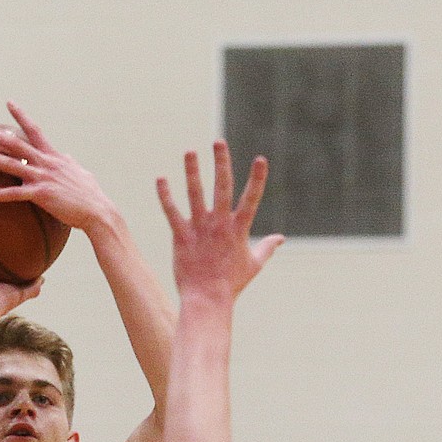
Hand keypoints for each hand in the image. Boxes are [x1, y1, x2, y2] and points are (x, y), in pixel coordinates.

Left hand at [0, 102, 112, 233]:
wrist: (98, 211)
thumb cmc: (91, 196)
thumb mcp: (80, 172)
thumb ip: (68, 162)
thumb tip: (64, 155)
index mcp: (53, 156)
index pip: (34, 130)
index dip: (20, 115)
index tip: (8, 102)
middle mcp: (45, 162)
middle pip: (14, 143)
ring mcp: (42, 177)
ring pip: (10, 164)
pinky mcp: (41, 194)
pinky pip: (13, 194)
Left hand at [156, 142, 283, 299]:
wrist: (207, 300)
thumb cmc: (232, 284)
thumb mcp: (254, 265)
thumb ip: (267, 248)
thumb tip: (281, 238)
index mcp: (239, 229)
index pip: (251, 199)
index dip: (257, 179)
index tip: (260, 159)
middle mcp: (220, 224)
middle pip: (222, 187)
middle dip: (221, 163)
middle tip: (218, 141)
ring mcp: (200, 229)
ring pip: (195, 194)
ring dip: (192, 171)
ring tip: (189, 152)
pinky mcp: (181, 237)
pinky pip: (172, 212)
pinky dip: (165, 196)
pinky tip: (160, 179)